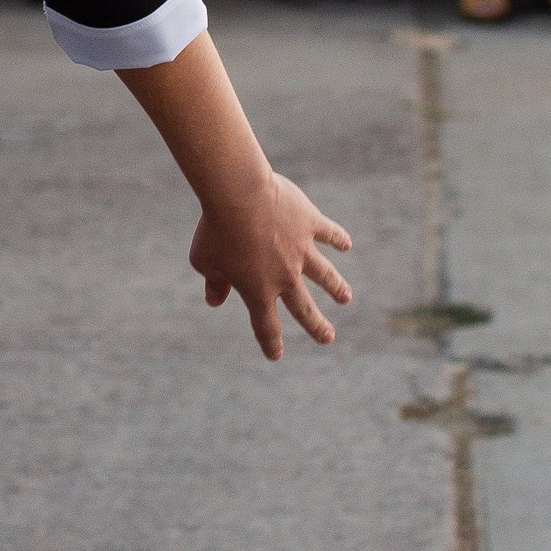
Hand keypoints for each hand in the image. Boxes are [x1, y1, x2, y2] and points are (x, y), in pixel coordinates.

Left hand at [188, 168, 353, 360]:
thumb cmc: (215, 229)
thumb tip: (214, 300)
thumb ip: (213, 282)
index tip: (276, 356)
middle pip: (303, 308)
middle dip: (316, 326)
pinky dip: (339, 239)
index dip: (271, 343)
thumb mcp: (203, 260)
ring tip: (346, 297)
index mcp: (258, 290)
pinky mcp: (310, 224)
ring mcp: (302, 250)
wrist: (238, 195)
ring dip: (336, 287)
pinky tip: (347, 244)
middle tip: (328, 338)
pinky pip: (330, 234)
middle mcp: (285, 276)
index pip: (266, 326)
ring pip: (325, 275)